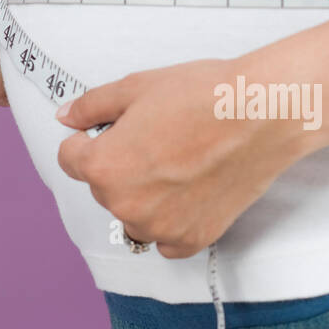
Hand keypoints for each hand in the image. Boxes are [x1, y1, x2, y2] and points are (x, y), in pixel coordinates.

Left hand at [55, 59, 318, 258]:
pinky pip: (166, 241)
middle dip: (120, 166)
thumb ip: (92, 107)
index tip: (108, 133)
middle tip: (158, 139)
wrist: (261, 114)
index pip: (70, 160)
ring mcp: (160, 227)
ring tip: (178, 164)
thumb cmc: (205, 97)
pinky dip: (172, 221)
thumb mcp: (136, 87)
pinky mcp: (193, 239)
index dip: (88, 140)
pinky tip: (190, 191)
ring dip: (144, 198)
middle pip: (103, 188)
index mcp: (104, 168)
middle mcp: (126, 205)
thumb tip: (67, 116)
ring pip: (134, 217)